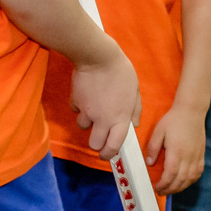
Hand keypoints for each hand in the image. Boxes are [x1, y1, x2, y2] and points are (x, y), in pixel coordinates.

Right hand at [71, 45, 140, 160]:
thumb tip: (134, 124)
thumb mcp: (135, 89)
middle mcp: (102, 119)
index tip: (107, 155)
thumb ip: (136, 109)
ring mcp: (87, 112)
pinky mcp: (75, 102)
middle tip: (99, 135)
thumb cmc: (120, 71)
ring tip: (94, 107)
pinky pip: (76, 110)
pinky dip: (80, 106)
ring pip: (83, 126)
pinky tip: (86, 95)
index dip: (109, 154)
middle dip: (96, 142)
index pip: (114, 146)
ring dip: (87, 121)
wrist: (97, 56)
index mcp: (119, 118)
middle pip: (94, 144)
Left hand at [147, 103, 205, 194]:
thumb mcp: (158, 132)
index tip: (157, 188)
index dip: (164, 184)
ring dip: (181, 187)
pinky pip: (198, 172)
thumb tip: (149, 163)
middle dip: (170, 189)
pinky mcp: (201, 155)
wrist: (192, 111)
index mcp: (176, 151)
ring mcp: (196, 156)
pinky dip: (191, 180)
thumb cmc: (173, 120)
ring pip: (190, 178)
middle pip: (180, 180)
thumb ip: (153, 148)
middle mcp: (188, 156)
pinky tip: (185, 182)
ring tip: (171, 189)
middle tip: (162, 192)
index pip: (170, 174)